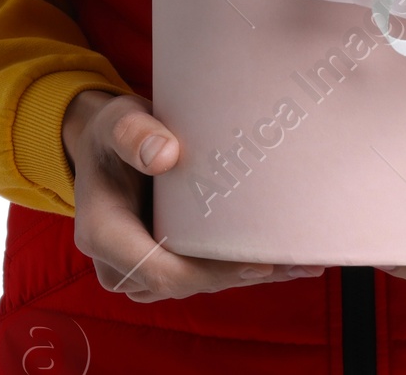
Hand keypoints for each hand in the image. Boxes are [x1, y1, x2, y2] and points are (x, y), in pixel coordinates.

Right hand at [62, 90, 324, 302]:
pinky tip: (285, 262)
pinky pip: (203, 274)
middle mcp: (121, 265)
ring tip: (302, 260)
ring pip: (200, 283)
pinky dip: (242, 268)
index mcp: (104, 234)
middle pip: (188, 282)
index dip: (210, 274)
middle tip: (296, 258)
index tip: (257, 263)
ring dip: (249, 275)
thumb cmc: (111, 134)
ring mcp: (143, 270)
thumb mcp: (115, 122)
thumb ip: (133, 134)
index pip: (161, 271)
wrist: (106, 147)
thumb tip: (165, 155)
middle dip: (241, 275)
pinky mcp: (165, 264)